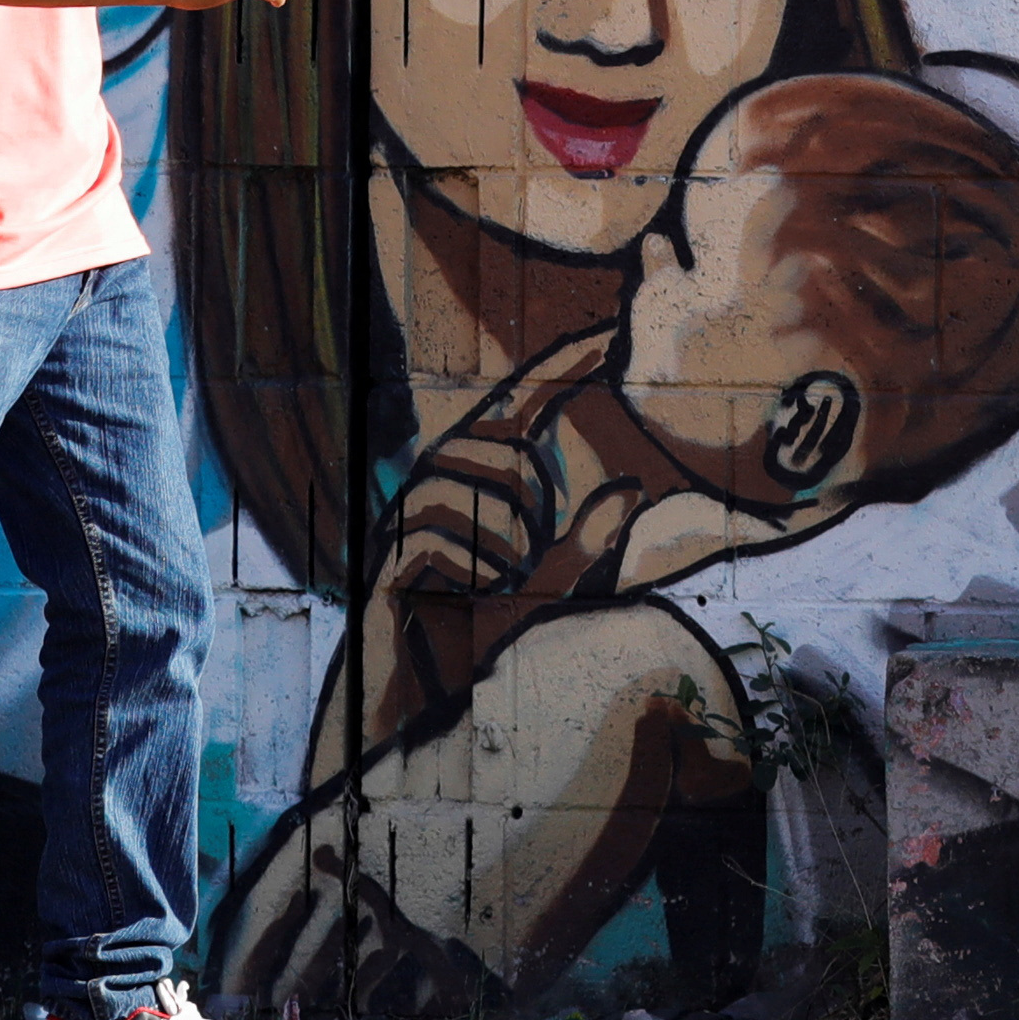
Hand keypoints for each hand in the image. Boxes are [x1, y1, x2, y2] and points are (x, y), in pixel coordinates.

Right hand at [345, 328, 644, 752]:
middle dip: (535, 517)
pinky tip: (458, 596)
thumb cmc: (482, 626)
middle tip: (513, 564)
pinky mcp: (388, 545)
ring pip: (492, 502)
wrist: (419, 688)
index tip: (608, 331)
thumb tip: (630, 491)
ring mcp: (408, 505)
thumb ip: (586, 544)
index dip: (564, 364)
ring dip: (505, 557)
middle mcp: (438, 472)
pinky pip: (456, 544)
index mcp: (475, 470)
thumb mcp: (548, 585)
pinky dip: (473, 580)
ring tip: (485, 583)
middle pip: (516, 457)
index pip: (525, 403)